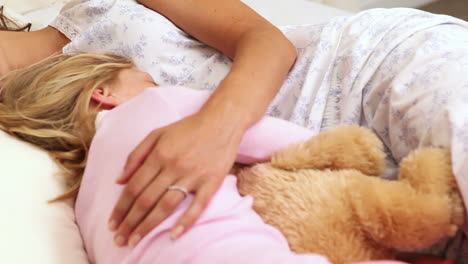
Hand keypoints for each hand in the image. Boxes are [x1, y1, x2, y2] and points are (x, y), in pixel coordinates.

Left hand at [108, 112, 242, 247]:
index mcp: (159, 154)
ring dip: (148, 226)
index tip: (112, 223)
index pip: (134, 187)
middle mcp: (174, 166)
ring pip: (166, 205)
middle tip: (119, 240)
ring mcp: (193, 175)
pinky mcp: (212, 182)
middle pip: (146, 199)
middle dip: (129, 222)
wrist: (222, 121)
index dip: (120, 207)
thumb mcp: (157, 134)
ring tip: (135, 241)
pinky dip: (186, 221)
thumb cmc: (188, 128)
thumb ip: (136, 155)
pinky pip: (198, 205)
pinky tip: (174, 234)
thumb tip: (119, 180)